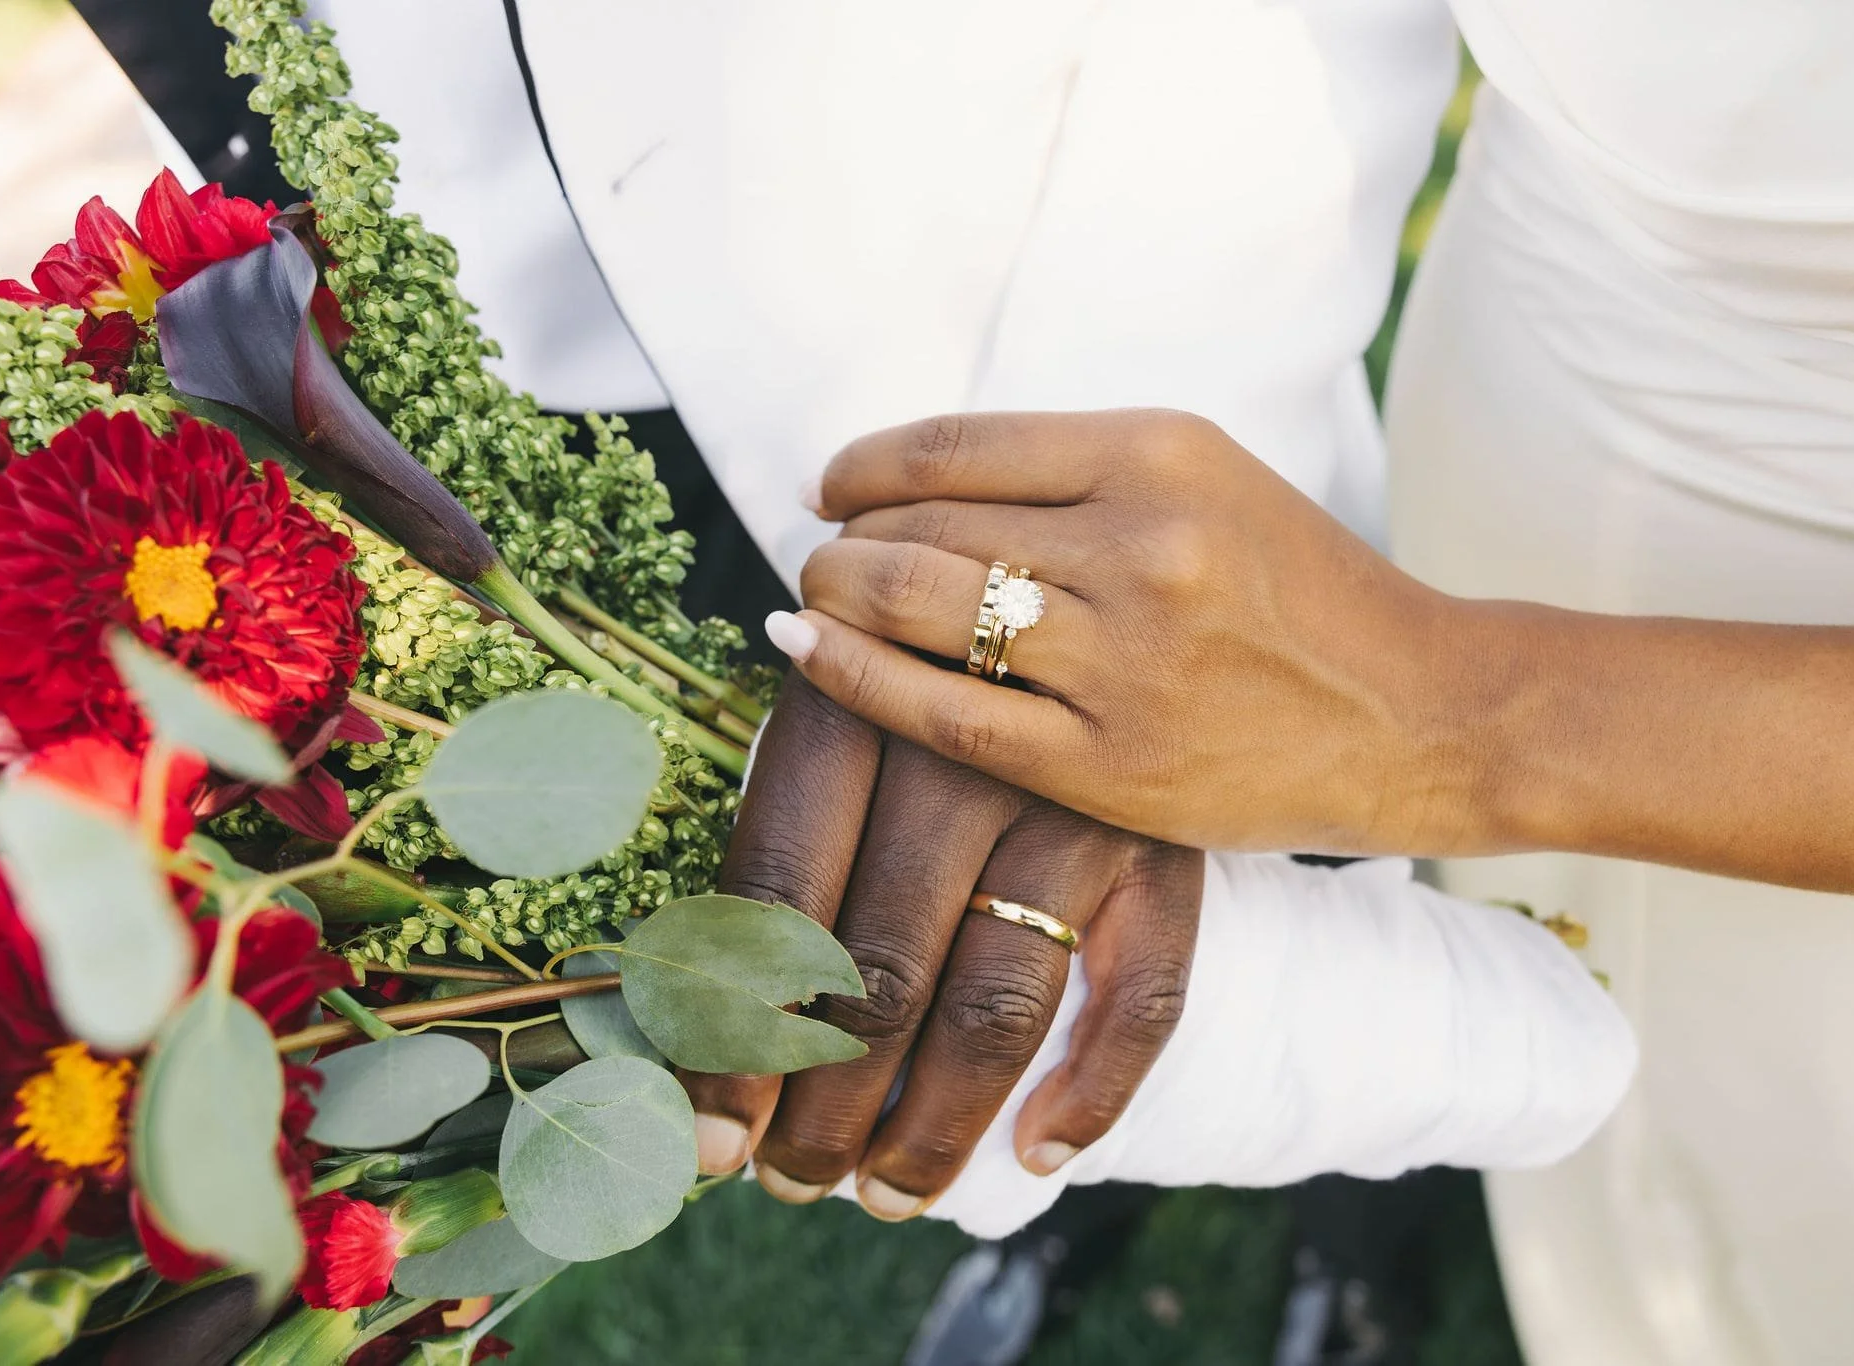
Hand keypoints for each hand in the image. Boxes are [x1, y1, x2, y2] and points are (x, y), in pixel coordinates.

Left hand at [683, 676, 1200, 1218]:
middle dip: (825, 1109)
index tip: (710, 1145)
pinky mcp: (1163, 842)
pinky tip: (1036, 1155)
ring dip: (934, 1126)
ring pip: (997, 1004)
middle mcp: (962, 750)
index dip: (735, 1041)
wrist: (1076, 595)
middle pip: (881, 974)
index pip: (774, 905)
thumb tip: (691, 1044)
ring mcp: (1074, 800)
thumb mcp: (826, 725)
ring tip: (886, 1194)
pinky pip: (1143, 995)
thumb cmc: (907, 679)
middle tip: (792, 1184)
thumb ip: (770, 860)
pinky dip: (1093, 1092)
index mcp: (848, 708)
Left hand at [773, 409, 1470, 854]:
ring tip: (821, 598)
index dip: (863, 465)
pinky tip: (807, 650)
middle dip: (844, 537)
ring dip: (838, 595)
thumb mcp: (1207, 482)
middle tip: (824, 554)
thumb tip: (905, 481)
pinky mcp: (1109, 764)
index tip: (831, 484)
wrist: (1420, 713)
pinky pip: (942, 713)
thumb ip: (1074, 474)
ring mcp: (1122, 660)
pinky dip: (852, 675)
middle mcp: (1138, 545)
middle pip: (923, 525)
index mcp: (1160, 454)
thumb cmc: (1301, 591)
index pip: (954, 446)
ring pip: (919, 606)